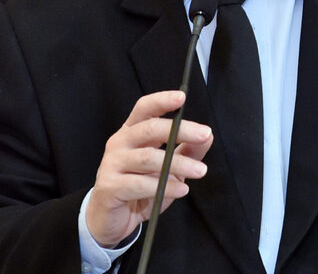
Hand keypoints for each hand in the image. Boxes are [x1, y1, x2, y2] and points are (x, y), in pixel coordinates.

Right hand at [86, 90, 212, 246]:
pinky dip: (164, 186)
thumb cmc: (139, 189)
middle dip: (180, 130)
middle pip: (149, 129)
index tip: (182, 97)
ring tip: (200, 170)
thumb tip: (208, 136)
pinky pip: (140, 184)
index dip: (161, 100)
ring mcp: (112, 164)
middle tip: (204, 134)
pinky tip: (182, 189)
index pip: (144, 108)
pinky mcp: (109, 187)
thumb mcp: (168, 169)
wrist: (110, 221)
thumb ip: (186, 151)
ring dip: (178, 163)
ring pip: (147, 158)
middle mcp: (119, 143)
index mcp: (131, 132)